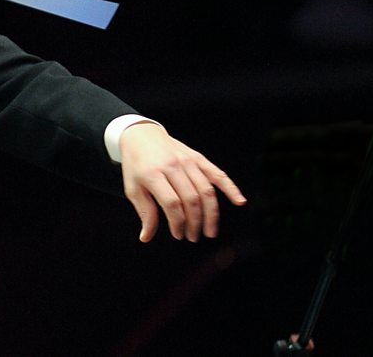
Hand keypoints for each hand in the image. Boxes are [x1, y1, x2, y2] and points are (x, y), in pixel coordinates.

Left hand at [119, 122, 245, 241]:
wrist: (141, 135)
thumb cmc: (136, 165)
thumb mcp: (133, 188)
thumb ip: (144, 212)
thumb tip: (146, 237)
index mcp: (153, 174)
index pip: (172, 203)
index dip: (178, 223)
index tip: (178, 235)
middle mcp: (172, 166)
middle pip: (191, 199)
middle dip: (195, 223)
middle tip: (193, 237)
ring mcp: (187, 161)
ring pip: (206, 191)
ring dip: (211, 214)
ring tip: (209, 231)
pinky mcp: (198, 158)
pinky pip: (217, 174)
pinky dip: (230, 188)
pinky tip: (240, 201)